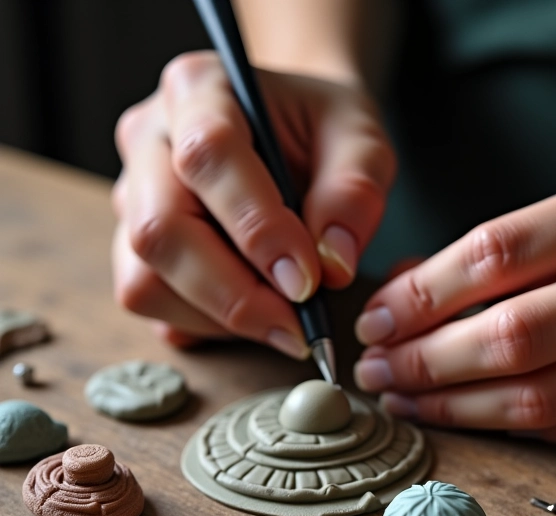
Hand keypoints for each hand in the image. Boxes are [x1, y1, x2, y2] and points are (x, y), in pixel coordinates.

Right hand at [112, 51, 394, 352]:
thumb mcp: (361, 140)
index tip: (308, 279)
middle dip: (235, 294)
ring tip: (282, 318)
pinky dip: (203, 325)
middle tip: (297, 326)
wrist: (294, 136)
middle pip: (159, 230)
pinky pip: (150, 302)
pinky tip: (253, 312)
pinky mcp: (134, 247)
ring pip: (144, 279)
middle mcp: (149, 141)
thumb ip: (354, 191)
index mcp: (200, 89)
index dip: (258, 228)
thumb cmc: (322, 132)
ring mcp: (134, 197)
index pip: (208, 156)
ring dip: (219, 318)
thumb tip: (331, 265)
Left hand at [353, 156, 555, 440]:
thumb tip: (411, 286)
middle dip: (426, 361)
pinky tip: (470, 419)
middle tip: (376, 373)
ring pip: (544, 397)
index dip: (422, 296)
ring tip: (406, 403)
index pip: (499, 253)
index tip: (374, 320)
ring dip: (458, 409)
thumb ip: (519, 242)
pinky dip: (514, 429)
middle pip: (514, 334)